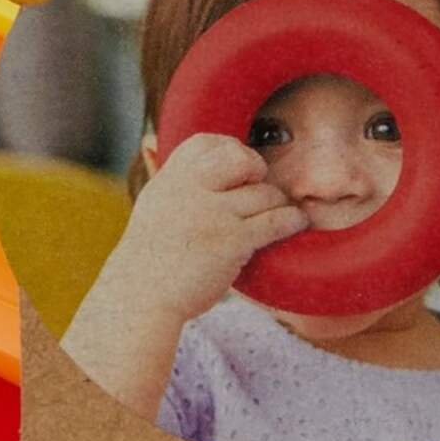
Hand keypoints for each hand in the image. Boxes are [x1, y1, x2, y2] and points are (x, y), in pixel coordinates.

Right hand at [100, 133, 308, 331]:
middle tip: (259, 185)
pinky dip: (292, 220)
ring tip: (281, 211)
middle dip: (257, 168)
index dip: (231, 149)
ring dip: (278, 203)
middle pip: (240, 158)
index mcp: (171, 178)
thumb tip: (152, 142)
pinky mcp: (233, 241)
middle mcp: (191, 190)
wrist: (143, 298)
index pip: (208, 142)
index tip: (240, 167)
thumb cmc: (150, 254)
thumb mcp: (152, 203)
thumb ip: (167, 177)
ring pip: (265, 193)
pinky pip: (276, 220)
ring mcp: (213, 214)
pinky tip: (296, 222)